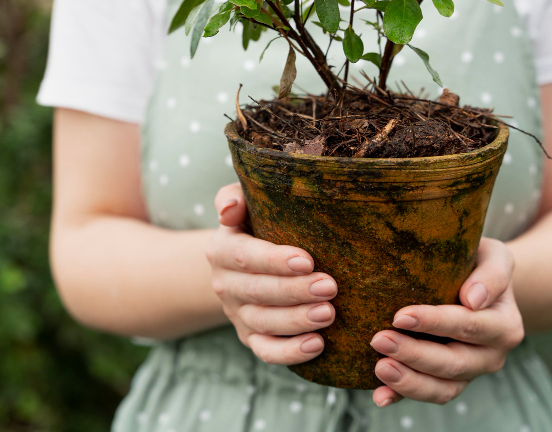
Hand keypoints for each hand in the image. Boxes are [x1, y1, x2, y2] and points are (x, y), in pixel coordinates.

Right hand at [206, 182, 337, 364]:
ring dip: (297, 321)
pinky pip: (266, 351)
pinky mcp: (250, 337)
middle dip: (295, 291)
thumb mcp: (243, 204)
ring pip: (264, 323)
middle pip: (258, 292)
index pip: (245, 256)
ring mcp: (237, 314)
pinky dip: (289, 353)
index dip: (274, 260)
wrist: (244, 262)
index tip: (308, 260)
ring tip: (329, 314)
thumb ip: (234, 197)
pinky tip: (317, 345)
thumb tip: (228, 209)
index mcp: (221, 250)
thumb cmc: (255, 223)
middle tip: (330, 287)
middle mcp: (224, 284)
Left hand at [369, 238, 524, 406]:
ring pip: (442, 388)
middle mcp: (491, 355)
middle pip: (452, 362)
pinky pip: (429, 394)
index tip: (400, 316)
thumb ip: (492, 274)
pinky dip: (403, 397)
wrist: (481, 286)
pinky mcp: (450, 382)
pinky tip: (380, 396)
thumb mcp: (495, 257)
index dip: (435, 323)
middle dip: (414, 354)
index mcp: (504, 325)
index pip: (468, 325)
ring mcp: (470, 372)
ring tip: (380, 367)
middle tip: (378, 340)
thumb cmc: (481, 265)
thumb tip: (473, 299)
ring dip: (409, 381)